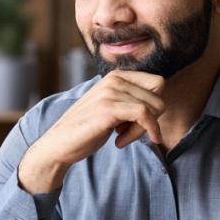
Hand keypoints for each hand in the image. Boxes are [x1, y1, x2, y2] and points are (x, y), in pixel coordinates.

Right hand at [18, 71, 164, 192]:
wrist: (59, 143)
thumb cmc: (87, 129)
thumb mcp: (112, 107)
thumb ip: (130, 100)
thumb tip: (160, 104)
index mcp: (116, 76)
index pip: (157, 83)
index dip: (154, 106)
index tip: (138, 122)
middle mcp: (114, 79)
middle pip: (158, 96)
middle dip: (151, 119)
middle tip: (130, 133)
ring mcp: (110, 92)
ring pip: (153, 108)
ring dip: (142, 130)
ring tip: (122, 138)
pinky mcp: (109, 108)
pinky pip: (144, 116)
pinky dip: (143, 132)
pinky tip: (121, 143)